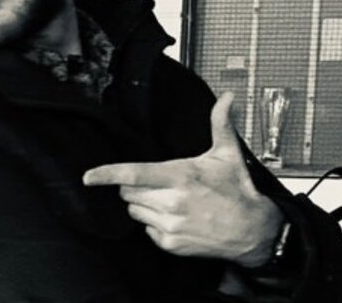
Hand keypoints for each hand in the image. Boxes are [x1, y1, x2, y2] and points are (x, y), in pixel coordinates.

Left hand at [83, 92, 283, 267]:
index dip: (106, 174)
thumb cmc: (237, 190)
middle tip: (159, 183)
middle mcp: (172, 202)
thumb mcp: (227, 154)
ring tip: (170, 200)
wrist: (254, 231)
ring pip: (134, 211)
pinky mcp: (171, 244)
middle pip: (128, 191)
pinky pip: (146, 230)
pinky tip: (175, 218)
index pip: (133, 174)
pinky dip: (154, 224)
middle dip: (135, 185)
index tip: (87, 176)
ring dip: (144, 205)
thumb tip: (226, 98)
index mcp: (180, 176)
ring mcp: (170, 225)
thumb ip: (220, 123)